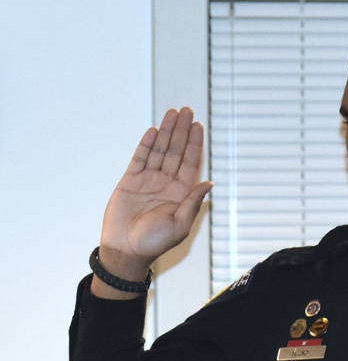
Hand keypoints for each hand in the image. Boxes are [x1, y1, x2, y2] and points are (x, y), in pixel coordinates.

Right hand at [93, 107, 212, 296]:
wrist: (125, 249)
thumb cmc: (155, 243)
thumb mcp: (180, 225)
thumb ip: (193, 202)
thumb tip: (209, 182)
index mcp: (181, 194)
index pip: (190, 164)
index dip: (195, 144)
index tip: (198, 126)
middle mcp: (167, 184)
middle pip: (176, 152)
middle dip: (182, 131)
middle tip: (187, 111)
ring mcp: (149, 180)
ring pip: (160, 151)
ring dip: (166, 132)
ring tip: (173, 113)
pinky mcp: (130, 180)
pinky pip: (140, 158)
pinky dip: (147, 144)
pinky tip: (154, 131)